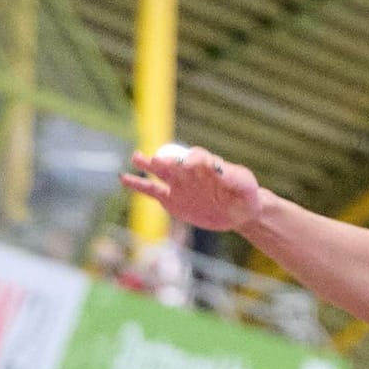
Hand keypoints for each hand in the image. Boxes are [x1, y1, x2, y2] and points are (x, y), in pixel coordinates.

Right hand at [120, 146, 265, 231]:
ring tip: (136, 158)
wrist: (239, 211)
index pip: (195, 157)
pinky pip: (151, 191)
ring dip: (146, 164)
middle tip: (155, 161)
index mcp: (205, 163)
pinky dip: (137, 185)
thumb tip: (219, 168)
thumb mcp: (244, 183)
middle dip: (164, 161)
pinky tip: (124, 178)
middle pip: (173, 162)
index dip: (191, 159)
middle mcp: (188, 170)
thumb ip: (232, 175)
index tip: (188, 164)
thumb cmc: (244, 193)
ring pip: (158, 172)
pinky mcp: (170, 200)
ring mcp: (177, 184)